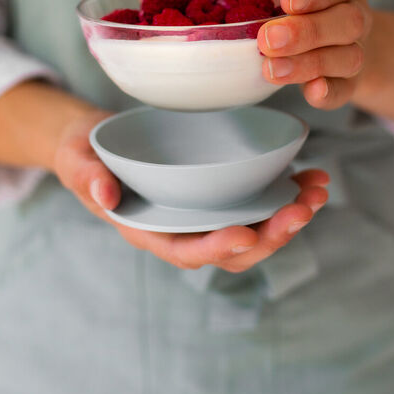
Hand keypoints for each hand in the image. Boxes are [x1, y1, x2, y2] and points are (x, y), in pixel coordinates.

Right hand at [53, 111, 328, 270]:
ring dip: (288, 215)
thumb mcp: (76, 161)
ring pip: (253, 228)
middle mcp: (182, 227)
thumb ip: (87, 177)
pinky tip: (309, 176)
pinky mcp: (217, 192)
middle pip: (232, 248)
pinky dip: (285, 193)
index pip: (186, 250)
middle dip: (271, 235)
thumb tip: (106, 194)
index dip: (218, 247)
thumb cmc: (84, 155)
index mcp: (149, 230)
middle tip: (300, 210)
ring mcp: (203, 212)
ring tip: (317, 190)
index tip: (247, 234)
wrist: (96, 143)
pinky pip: (255, 201)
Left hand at [255, 0, 371, 109]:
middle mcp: (354, 11)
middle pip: (348, 21)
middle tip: (268, 40)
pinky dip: (328, 93)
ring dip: (310, 64)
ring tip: (271, 69)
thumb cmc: (284, 3)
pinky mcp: (349, 81)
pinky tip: (309, 92)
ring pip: (349, 57)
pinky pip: (346, 90)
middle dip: (307, 31)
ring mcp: (356, 48)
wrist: (326, 36)